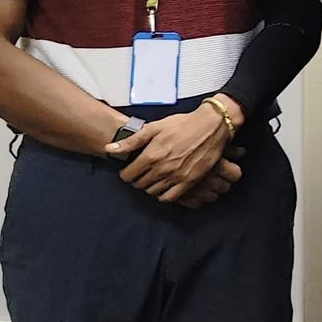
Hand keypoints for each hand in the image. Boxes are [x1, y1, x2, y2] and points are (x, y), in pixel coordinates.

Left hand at [111, 99, 236, 201]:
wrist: (212, 126)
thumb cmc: (183, 124)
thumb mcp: (155, 127)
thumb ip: (132, 141)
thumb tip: (109, 149)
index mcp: (151, 155)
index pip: (127, 175)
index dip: (126, 173)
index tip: (129, 169)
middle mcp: (162, 169)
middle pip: (139, 184)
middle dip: (137, 179)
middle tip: (142, 172)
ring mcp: (176, 176)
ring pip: (152, 192)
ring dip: (150, 186)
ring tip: (154, 178)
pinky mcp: (189, 181)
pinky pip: (170, 197)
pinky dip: (164, 195)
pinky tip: (165, 186)